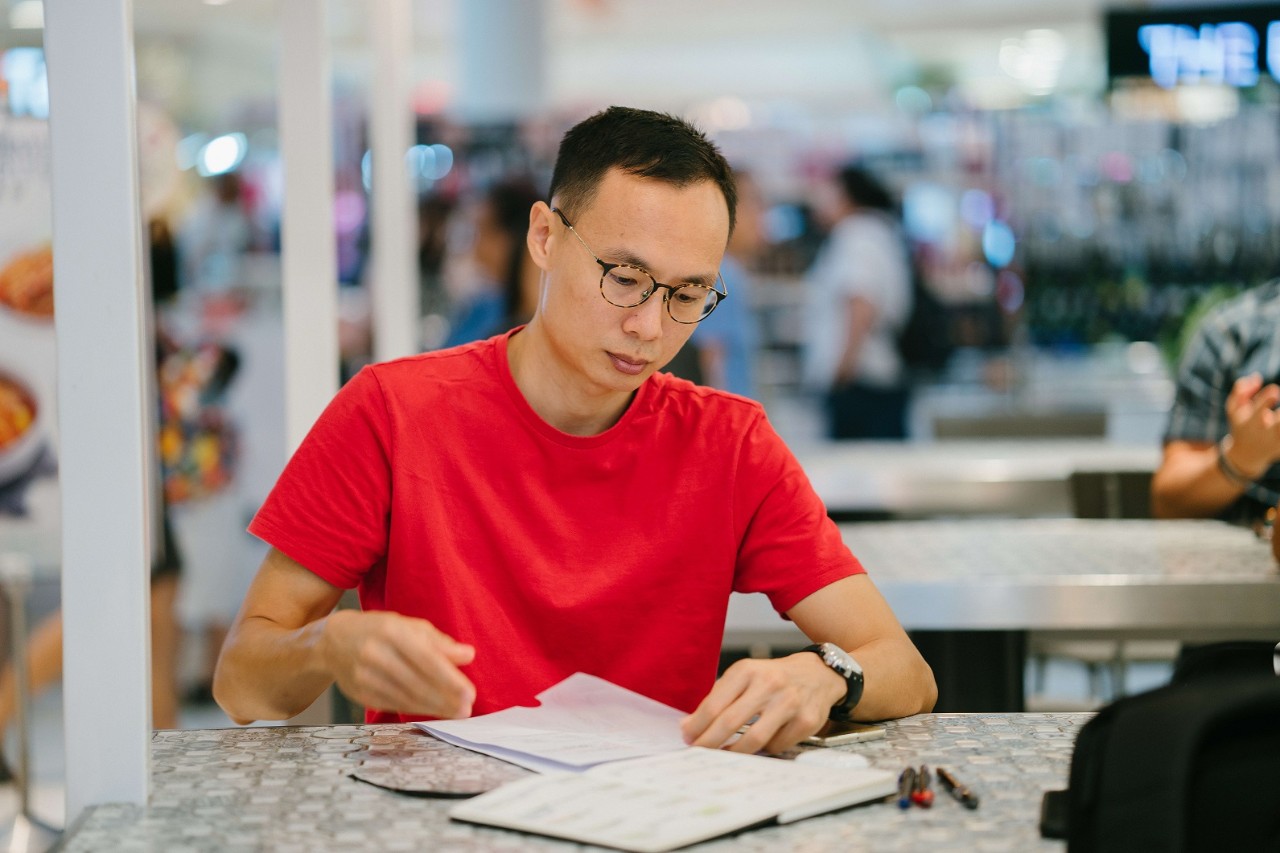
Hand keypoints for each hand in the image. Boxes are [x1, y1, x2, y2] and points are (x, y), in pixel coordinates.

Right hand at [319, 609, 475, 717]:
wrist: (334, 640)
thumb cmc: (381, 630)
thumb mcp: (411, 626)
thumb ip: (440, 642)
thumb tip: (468, 655)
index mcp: (392, 631)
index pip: (425, 659)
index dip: (449, 679)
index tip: (469, 692)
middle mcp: (375, 654)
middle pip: (416, 682)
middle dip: (444, 698)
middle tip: (466, 709)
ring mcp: (365, 676)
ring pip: (405, 697)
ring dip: (434, 708)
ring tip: (456, 713)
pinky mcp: (360, 693)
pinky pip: (393, 704)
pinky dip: (416, 709)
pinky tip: (434, 711)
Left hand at [680, 653, 845, 754]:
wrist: (818, 673)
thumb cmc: (774, 678)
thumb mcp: (746, 676)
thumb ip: (720, 698)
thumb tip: (690, 726)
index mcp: (748, 670)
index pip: (715, 703)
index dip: (698, 725)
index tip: (687, 736)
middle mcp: (769, 685)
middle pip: (730, 722)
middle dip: (709, 742)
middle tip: (698, 751)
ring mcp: (789, 703)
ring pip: (754, 740)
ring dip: (735, 752)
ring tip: (725, 753)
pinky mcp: (806, 721)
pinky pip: (776, 746)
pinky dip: (764, 749)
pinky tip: (761, 742)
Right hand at [1225, 373, 1279, 476]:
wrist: (1247, 455)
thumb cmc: (1242, 425)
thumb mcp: (1233, 409)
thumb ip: (1240, 391)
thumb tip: (1257, 377)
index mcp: (1250, 421)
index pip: (1258, 409)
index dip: (1267, 399)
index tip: (1275, 389)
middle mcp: (1264, 432)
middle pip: (1279, 425)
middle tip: (1279, 398)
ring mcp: (1276, 441)